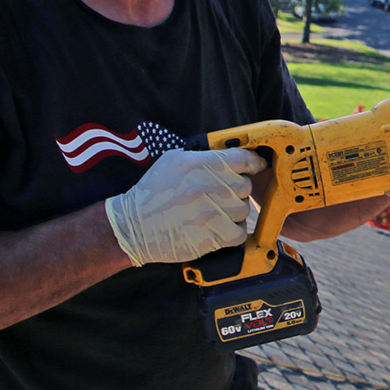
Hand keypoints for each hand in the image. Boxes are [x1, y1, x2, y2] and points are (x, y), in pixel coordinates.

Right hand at [105, 147, 265, 264]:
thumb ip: (202, 154)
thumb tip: (228, 153)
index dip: (254, 162)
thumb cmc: (152, 192)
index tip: (256, 166)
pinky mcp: (209, 237)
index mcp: (198, 164)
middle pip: (245, 185)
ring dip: (236, 211)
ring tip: (219, 211)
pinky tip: (222, 228)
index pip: (241, 158)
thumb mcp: (172, 160)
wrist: (132, 226)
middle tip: (226, 193)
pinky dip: (234, 231)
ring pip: (243, 210)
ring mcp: (208, 213)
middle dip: (239, 189)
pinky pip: (238, 233)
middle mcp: (205, 186)